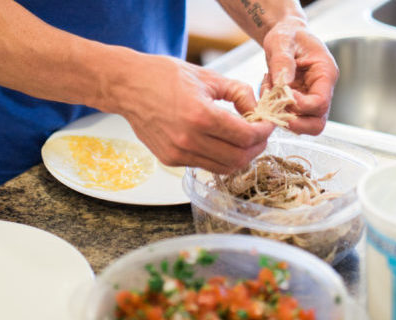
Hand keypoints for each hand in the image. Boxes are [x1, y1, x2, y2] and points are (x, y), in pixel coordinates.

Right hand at [112, 54, 274, 173]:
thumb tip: (257, 110)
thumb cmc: (163, 76)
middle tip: (260, 135)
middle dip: (256, 148)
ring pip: (223, 168)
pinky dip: (219, 157)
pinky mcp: (170, 160)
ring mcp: (178, 153)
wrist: (127, 87)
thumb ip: (239, 93)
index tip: (268, 125)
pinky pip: (204, 165)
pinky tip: (220, 142)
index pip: (246, 136)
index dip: (264, 132)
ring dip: (239, 156)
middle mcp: (188, 140)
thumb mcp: (207, 76)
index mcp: (200, 116)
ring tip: (243, 140)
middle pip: (238, 158)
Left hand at [261, 20, 338, 134]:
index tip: (283, 94)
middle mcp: (321, 90)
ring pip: (303, 126)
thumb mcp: (282, 41)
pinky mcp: (297, 105)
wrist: (285, 36)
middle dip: (295, 123)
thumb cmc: (288, 35)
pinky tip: (267, 89)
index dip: (301, 105)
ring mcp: (309, 100)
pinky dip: (273, 109)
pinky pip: (287, 117)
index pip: (321, 102)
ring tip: (268, 92)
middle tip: (275, 108)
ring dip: (281, 116)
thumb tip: (283, 84)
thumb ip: (283, 61)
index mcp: (325, 73)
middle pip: (317, 123)